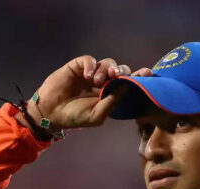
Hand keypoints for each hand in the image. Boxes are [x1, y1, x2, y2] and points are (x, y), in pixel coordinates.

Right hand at [20, 56, 152, 130]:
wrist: (51, 113)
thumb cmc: (74, 116)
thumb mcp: (96, 115)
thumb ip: (112, 102)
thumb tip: (127, 87)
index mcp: (110, 94)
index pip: (127, 83)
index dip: (138, 77)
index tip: (148, 73)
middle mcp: (103, 82)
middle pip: (120, 70)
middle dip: (122, 71)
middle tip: (117, 75)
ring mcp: (91, 73)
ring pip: (107, 63)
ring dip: (105, 70)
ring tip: (96, 81)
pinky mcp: (78, 66)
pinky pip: (89, 60)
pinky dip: (91, 65)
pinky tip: (87, 75)